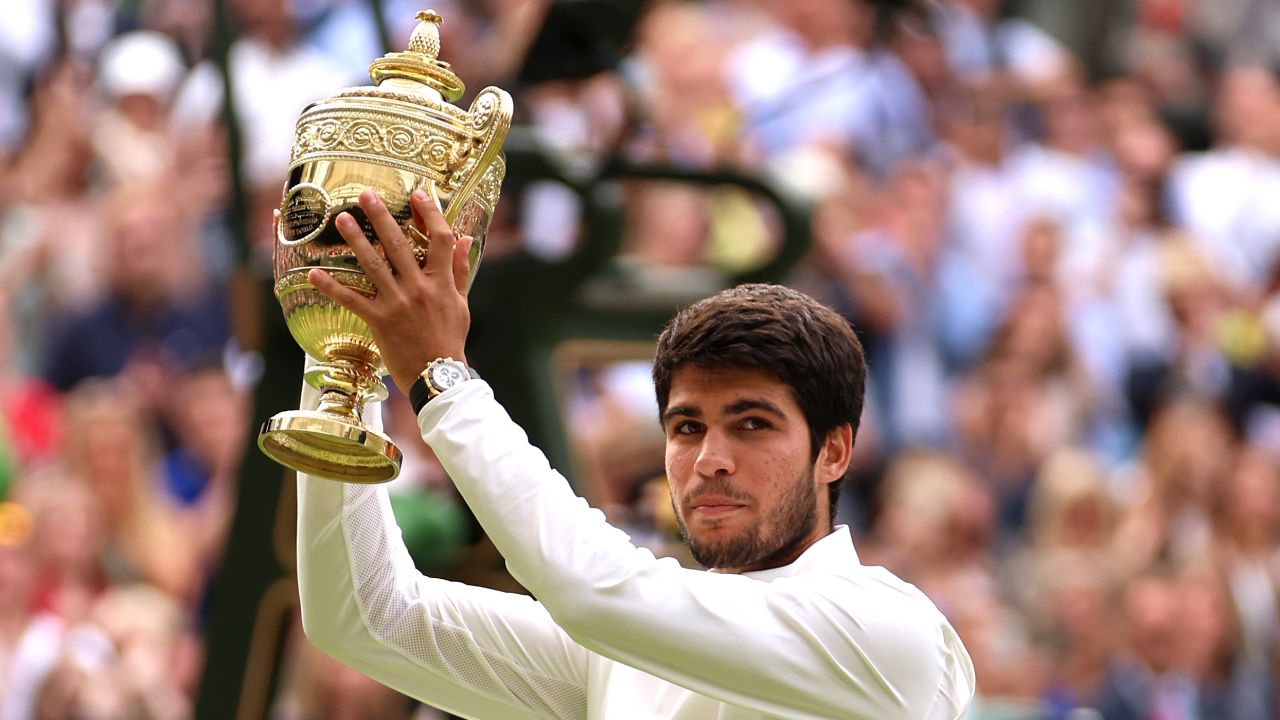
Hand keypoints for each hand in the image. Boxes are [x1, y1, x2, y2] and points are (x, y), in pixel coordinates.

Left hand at [309, 188, 473, 393]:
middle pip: (399, 244)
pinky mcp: (379, 321)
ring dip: (355, 240)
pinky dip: (331, 287)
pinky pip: (351, 300)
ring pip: (373, 265)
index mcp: (442, 282)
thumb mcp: (461, 303)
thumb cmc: (450, 339)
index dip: (430, 214)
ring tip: (341, 219)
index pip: (440, 239)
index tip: (417, 194)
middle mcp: (419, 288)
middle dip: (381, 217)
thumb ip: (460, 270)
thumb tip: (465, 240)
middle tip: (366, 195)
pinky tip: (314, 273)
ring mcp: (397, 303)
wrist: (437, 375)